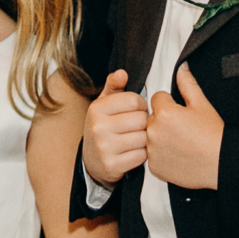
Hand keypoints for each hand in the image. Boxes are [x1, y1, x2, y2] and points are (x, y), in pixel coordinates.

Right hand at [82, 68, 148, 186]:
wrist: (92, 161)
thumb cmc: (104, 127)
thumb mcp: (104, 105)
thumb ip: (114, 87)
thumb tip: (122, 72)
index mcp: (97, 108)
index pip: (135, 100)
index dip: (141, 106)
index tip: (136, 111)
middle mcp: (98, 126)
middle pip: (142, 120)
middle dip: (144, 124)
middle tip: (138, 128)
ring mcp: (104, 147)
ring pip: (144, 139)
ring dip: (145, 140)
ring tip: (137, 140)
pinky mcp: (112, 165)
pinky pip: (142, 157)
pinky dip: (143, 155)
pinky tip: (134, 152)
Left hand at [146, 61, 222, 189]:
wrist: (224, 164)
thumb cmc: (215, 135)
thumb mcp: (203, 105)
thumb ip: (187, 84)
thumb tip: (181, 66)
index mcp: (164, 112)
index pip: (157, 99)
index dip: (171, 105)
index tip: (183, 115)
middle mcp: (154, 130)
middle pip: (151, 118)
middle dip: (163, 121)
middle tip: (183, 131)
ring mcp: (152, 150)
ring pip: (149, 137)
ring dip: (160, 138)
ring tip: (181, 143)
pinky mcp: (154, 166)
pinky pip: (151, 155)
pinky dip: (161, 156)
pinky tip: (178, 156)